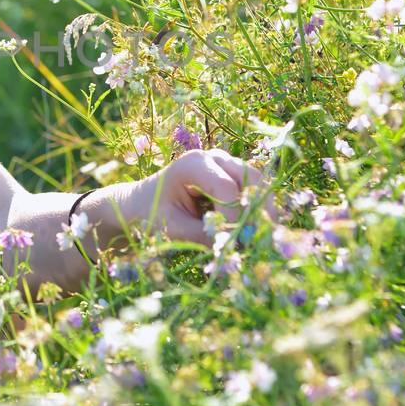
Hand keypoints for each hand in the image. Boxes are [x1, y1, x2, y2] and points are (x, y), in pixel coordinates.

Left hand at [97, 148, 268, 253]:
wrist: (141, 205)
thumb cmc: (151, 214)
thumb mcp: (172, 228)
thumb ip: (203, 236)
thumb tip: (235, 248)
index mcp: (193, 163)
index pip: (226, 187)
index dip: (234, 217)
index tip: (234, 243)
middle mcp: (214, 157)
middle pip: (251, 179)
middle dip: (258, 210)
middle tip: (262, 239)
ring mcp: (226, 164)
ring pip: (257, 184)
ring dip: (262, 210)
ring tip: (261, 238)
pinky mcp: (232, 177)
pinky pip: (253, 191)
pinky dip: (256, 210)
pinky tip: (254, 231)